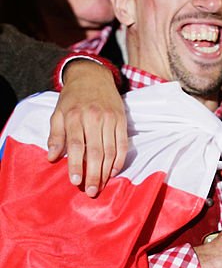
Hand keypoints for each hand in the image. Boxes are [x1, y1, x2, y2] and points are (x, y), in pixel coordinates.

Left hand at [48, 59, 126, 196]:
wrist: (92, 76)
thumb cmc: (72, 98)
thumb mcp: (58, 113)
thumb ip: (55, 135)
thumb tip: (51, 157)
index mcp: (75, 116)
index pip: (76, 145)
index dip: (76, 165)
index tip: (75, 181)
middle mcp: (94, 118)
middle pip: (95, 151)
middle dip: (94, 174)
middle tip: (91, 191)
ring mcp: (110, 119)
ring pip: (111, 150)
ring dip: (107, 171)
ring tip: (102, 185)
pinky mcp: (122, 120)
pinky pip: (123, 144)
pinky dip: (120, 160)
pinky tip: (114, 171)